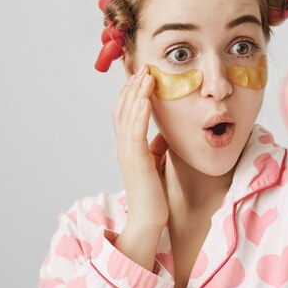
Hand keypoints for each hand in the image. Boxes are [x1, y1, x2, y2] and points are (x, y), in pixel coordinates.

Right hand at [114, 64, 169, 227]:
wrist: (148, 220)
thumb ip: (156, 148)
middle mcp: (123, 147)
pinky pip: (135, 130)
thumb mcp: (156, 164)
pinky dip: (140, 112)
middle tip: (143, 67)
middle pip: (123, 108)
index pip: (125, 113)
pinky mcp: (135, 160)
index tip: (141, 76)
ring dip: (137, 92)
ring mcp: (127, 153)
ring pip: (128, 115)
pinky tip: (146, 98)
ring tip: (146, 75)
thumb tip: (164, 134)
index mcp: (128, 148)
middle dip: (133, 86)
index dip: (131, 93)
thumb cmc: (154, 195)